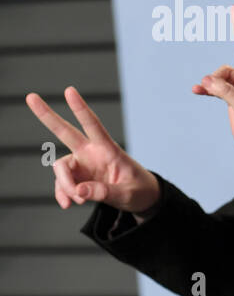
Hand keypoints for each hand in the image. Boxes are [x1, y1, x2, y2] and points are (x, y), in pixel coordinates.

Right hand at [25, 86, 161, 214]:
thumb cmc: (139, 191)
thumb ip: (104, 192)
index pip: (93, 126)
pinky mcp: (77, 177)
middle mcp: (91, 153)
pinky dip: (63, 194)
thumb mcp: (128, 194)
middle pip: (65, 132)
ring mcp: (82, 164)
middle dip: (47, 116)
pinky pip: (62, 184)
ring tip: (77, 202)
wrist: (140, 199)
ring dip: (65, 186)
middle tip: (30, 96)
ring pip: (61, 169)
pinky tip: (68, 204)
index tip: (69, 91)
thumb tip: (79, 191)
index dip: (81, 109)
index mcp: (109, 150)